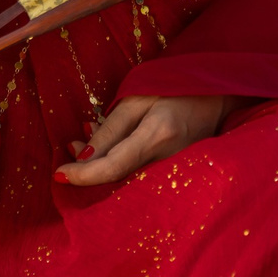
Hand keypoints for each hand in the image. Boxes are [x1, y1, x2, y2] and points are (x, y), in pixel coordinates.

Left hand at [56, 94, 235, 187]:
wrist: (218, 98)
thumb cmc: (174, 91)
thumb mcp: (137, 99)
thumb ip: (110, 129)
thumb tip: (82, 156)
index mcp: (158, 135)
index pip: (113, 167)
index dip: (84, 175)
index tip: (59, 174)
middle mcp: (170, 161)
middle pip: (118, 182)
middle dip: (89, 170)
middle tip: (73, 146)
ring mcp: (178, 174)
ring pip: (128, 185)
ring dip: (103, 169)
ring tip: (90, 143)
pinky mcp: (180, 180)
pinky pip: (142, 182)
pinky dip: (120, 171)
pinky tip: (112, 152)